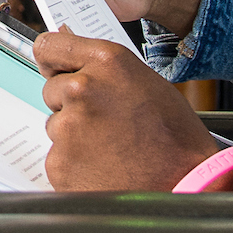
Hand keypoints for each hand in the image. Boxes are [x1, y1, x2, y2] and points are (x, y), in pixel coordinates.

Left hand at [35, 30, 218, 190]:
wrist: (182, 187)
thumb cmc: (175, 139)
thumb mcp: (148, 84)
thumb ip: (105, 68)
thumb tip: (76, 56)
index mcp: (107, 62)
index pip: (49, 46)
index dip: (53, 61)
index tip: (56, 69)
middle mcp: (82, 89)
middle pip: (52, 88)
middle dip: (71, 102)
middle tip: (103, 120)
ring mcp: (67, 128)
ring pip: (56, 124)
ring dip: (74, 133)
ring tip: (110, 146)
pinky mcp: (58, 162)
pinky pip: (58, 155)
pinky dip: (75, 161)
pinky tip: (104, 165)